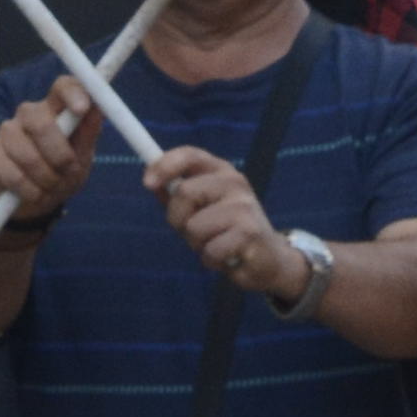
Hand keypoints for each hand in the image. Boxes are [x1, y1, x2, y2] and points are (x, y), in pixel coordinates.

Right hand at [0, 80, 102, 226]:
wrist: (36, 198)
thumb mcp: (82, 156)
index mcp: (55, 107)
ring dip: (47, 179)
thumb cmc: (63, 170)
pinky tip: (34, 193)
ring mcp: (7, 132)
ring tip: (52, 186)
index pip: (62, 86)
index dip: (72, 93)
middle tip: (68, 172)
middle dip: (60, 156)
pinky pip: (13, 176)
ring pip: (28, 156)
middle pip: (40, 123)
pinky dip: (30, 191)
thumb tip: (98, 107)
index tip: (83, 109)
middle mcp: (28, 113)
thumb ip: (89, 133)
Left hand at [148, 141, 292, 296]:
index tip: (147, 183)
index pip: (190, 155)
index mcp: (221, 171)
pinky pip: (209, 251)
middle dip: (178, 219)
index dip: (165, 165)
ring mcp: (244, 207)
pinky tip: (227, 257)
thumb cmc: (226, 231)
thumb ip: (176, 194)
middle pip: (184, 193)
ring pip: (194, 227)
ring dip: (196, 244)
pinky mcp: (250, 234)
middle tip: (194, 231)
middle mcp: (235, 183)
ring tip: (216, 244)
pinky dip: (211, 261)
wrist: (270, 259)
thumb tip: (151, 181)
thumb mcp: (200, 208)